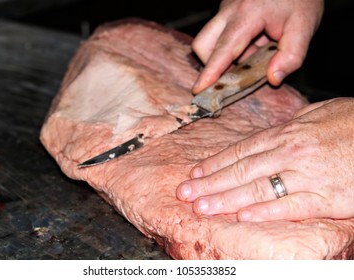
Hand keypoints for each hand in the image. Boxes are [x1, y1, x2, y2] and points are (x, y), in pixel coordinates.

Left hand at [176, 98, 353, 220]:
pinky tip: (242, 216)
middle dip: (210, 183)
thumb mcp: (316, 114)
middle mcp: (290, 154)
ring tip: (202, 207)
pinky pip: (290, 206)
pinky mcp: (327, 198)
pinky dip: (264, 212)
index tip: (194, 173)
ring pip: (258, 189)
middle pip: (241, 170)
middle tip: (185, 193)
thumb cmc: (352, 123)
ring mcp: (307, 176)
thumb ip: (287, 128)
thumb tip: (265, 136)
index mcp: (286, 134)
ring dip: (226, 199)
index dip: (215, 163)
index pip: (240, 150)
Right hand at [192, 0, 323, 92]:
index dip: (211, 72)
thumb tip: (273, 79)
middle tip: (233, 75)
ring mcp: (226, 8)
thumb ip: (292, 55)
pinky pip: (220, 33)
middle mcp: (229, 10)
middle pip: (203, 43)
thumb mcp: (304, 25)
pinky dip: (232, 46)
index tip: (199, 89)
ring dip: (223, 55)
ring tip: (252, 55)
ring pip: (208, 39)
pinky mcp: (228, 9)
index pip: (223, 49)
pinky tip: (254, 43)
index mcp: (247, 14)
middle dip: (211, 64)